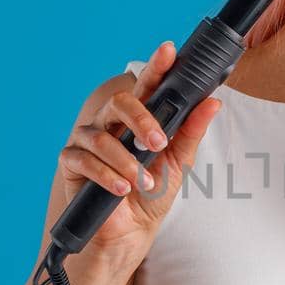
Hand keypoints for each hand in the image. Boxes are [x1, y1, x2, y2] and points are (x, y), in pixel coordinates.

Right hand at [57, 41, 221, 261]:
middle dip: (141, 121)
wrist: (130, 234)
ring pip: (101, 135)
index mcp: (137, 120)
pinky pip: (83, 159)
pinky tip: (120, 189)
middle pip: (120, 103)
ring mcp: (88, 141)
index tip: (168, 50)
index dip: (156, 66)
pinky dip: (105, 175)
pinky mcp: (71, 163)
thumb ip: (191, 132)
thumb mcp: (179, 164)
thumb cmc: (152, 195)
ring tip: (142, 184)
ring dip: (126, 162)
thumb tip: (213, 102)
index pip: (147, 87)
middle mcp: (111, 124)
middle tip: (158, 144)